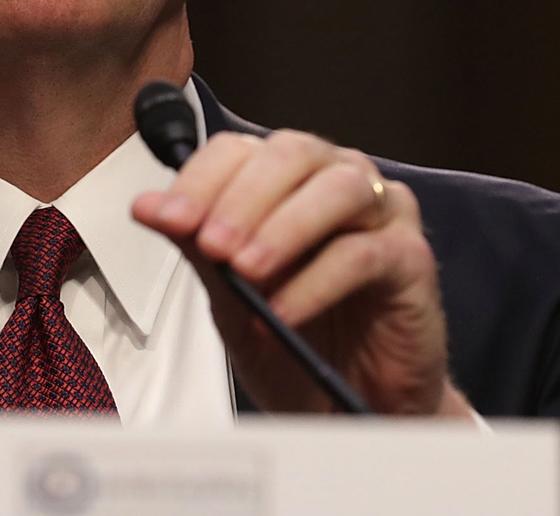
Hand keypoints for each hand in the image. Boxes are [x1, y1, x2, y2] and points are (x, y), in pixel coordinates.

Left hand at [132, 130, 472, 417]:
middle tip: (211, 244)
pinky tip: (284, 312)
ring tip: (245, 271)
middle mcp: (337, 179)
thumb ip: (196, 247)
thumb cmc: (292, 343)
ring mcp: (383, 214)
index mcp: (287, 178)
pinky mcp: (412, 259)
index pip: (239, 149)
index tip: (167, 219)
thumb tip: (147, 207)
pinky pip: (364, 254)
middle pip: (292, 153)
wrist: (342, 408)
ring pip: (337, 189)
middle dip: (242, 198)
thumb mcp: (230, 296)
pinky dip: (316, 280)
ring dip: (283, 227)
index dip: (200, 179)